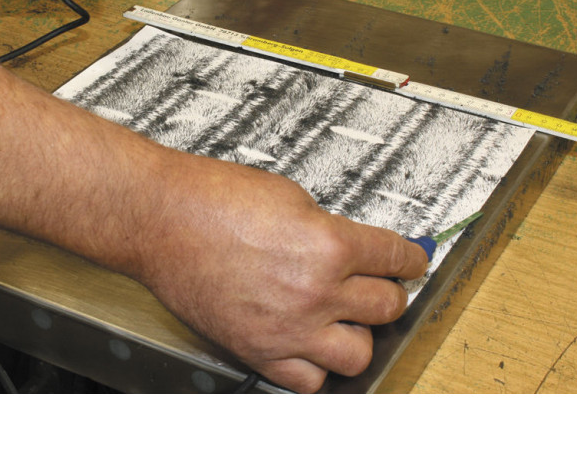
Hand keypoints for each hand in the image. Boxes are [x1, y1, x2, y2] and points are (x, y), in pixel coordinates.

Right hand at [0, 15, 427, 393]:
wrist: (162, 218)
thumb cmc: (215, 198)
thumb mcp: (290, 196)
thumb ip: (328, 229)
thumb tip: (352, 249)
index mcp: (328, 244)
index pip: (394, 256)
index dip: (411, 257)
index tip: (414, 260)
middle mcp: (315, 291)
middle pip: (387, 305)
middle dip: (390, 290)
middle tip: (381, 282)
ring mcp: (288, 328)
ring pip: (360, 353)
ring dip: (361, 332)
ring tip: (348, 316)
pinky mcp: (258, 350)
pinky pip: (309, 381)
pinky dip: (318, 364)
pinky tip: (312, 342)